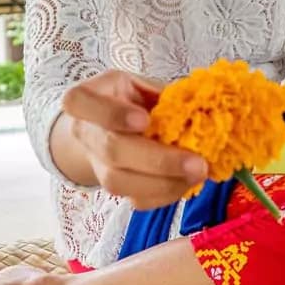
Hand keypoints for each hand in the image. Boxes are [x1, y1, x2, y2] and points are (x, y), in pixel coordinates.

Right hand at [61, 70, 207, 209]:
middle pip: (111, 150)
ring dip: (163, 183)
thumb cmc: (128, 100)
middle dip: (156, 160)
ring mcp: (95, 164)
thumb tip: (202, 105)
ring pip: (119, 181)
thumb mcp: (139, 85)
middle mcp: (84, 132)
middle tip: (196, 163)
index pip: (81, 103)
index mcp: (84, 98)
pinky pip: (135, 199)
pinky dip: (165, 194)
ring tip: (197, 174)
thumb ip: (162, 95)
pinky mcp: (112, 187)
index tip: (145, 120)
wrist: (107, 128)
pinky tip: (187, 183)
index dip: (112, 113)